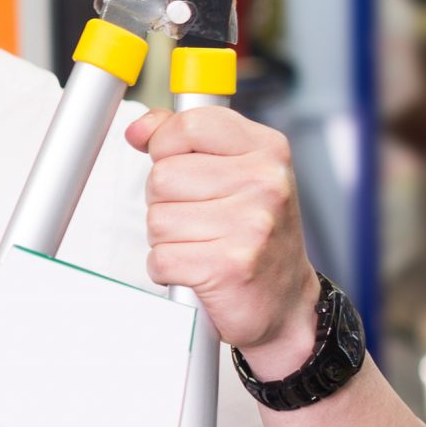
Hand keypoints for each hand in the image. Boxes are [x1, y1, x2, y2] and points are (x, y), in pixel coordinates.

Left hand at [126, 105, 320, 376]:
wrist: (285, 301)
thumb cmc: (254, 234)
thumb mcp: (233, 172)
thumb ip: (184, 141)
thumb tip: (140, 128)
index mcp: (267, 150)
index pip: (190, 124)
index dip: (166, 146)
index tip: (178, 163)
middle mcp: (265, 183)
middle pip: (162, 176)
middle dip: (166, 202)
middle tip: (201, 219)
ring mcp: (251, 225)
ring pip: (157, 219)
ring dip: (167, 239)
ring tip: (203, 244)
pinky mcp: (229, 265)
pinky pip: (160, 258)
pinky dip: (168, 268)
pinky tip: (198, 268)